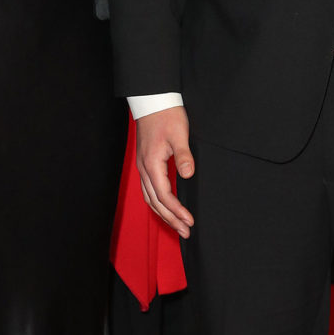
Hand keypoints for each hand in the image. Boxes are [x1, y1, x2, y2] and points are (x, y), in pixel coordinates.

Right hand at [136, 104, 194, 238]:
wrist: (152, 102)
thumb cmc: (167, 116)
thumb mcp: (180, 134)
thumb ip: (184, 156)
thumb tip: (188, 174)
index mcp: (152, 164)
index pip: (164, 195)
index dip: (177, 211)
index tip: (190, 221)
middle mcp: (144, 169)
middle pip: (156, 202)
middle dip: (170, 219)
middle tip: (185, 232)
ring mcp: (143, 167)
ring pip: (150, 198)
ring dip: (163, 214)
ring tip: (177, 226)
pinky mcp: (145, 164)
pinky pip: (149, 190)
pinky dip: (157, 203)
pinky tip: (166, 208)